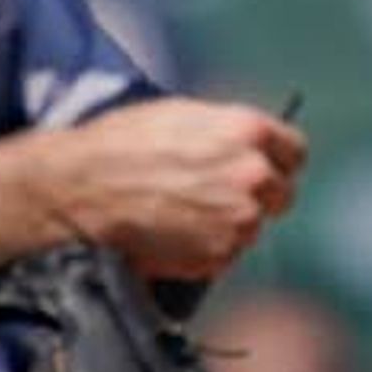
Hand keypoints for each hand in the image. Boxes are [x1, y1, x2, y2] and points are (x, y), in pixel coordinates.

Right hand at [38, 97, 306, 284]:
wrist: (77, 190)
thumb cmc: (116, 145)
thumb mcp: (176, 116)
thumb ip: (223, 131)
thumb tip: (248, 147)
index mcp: (247, 131)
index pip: (295, 150)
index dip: (275, 159)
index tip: (260, 166)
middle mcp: (254, 175)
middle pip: (281, 193)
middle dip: (256, 194)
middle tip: (213, 194)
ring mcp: (240, 220)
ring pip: (251, 225)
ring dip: (227, 223)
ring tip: (179, 213)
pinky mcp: (220, 256)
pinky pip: (225, 253)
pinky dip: (205, 247)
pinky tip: (170, 232)